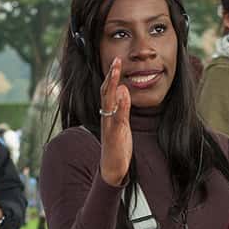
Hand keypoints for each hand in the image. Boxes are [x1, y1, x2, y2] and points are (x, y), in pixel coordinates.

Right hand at [99, 57, 131, 185]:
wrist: (113, 169)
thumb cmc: (118, 146)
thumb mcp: (122, 123)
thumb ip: (123, 107)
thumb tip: (123, 89)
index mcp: (108, 114)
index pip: (108, 91)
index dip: (111, 75)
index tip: (117, 60)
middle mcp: (106, 117)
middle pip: (105, 92)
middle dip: (110, 75)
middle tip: (116, 59)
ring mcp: (109, 125)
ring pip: (108, 102)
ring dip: (111, 85)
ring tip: (116, 71)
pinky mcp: (114, 135)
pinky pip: (116, 118)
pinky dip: (119, 105)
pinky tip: (122, 94)